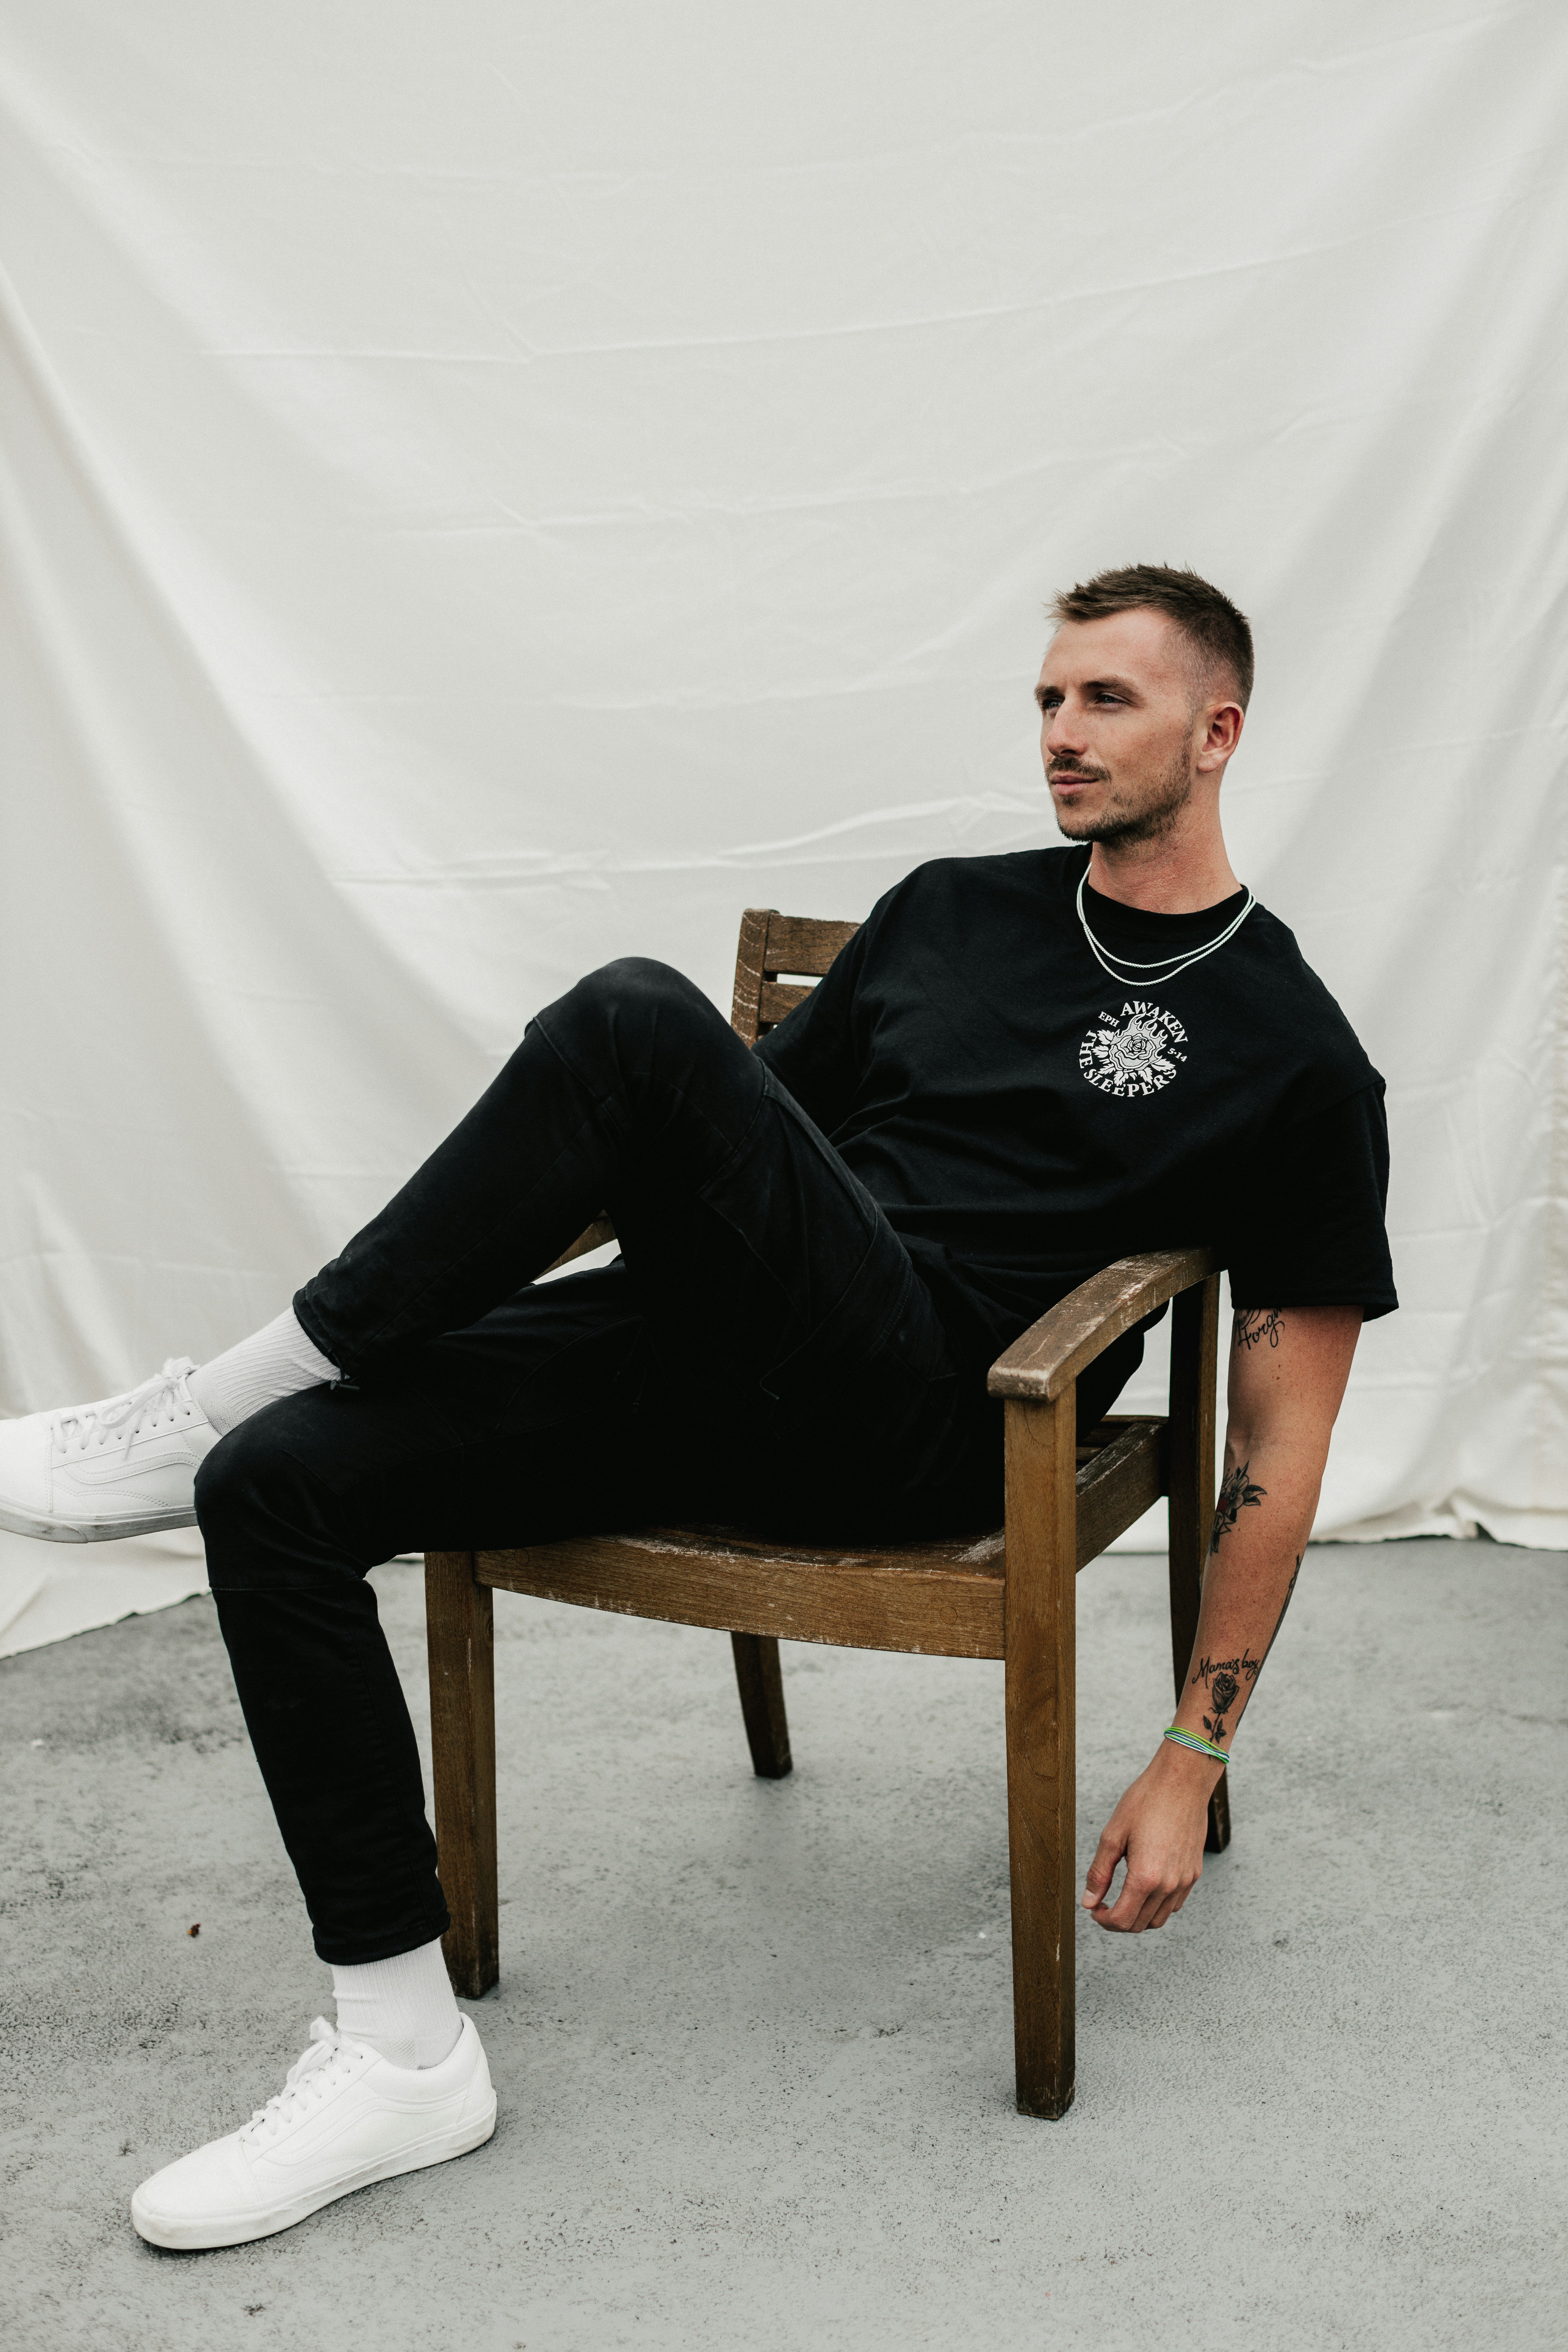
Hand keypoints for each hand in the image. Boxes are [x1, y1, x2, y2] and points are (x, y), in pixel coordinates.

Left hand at [1082, 1742, 1219, 1931]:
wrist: (1182, 1781)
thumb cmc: (1146, 1801)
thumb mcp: (1112, 1834)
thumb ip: (1099, 1872)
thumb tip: (1088, 1901)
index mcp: (1145, 1877)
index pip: (1122, 1921)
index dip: (1103, 1920)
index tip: (1094, 1909)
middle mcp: (1168, 1885)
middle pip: (1140, 1924)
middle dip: (1118, 1921)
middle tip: (1103, 1904)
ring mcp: (1184, 1881)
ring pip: (1159, 1919)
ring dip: (1138, 1916)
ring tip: (1123, 1896)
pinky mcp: (1194, 1873)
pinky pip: (1174, 1904)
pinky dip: (1157, 1905)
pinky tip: (1145, 1887)